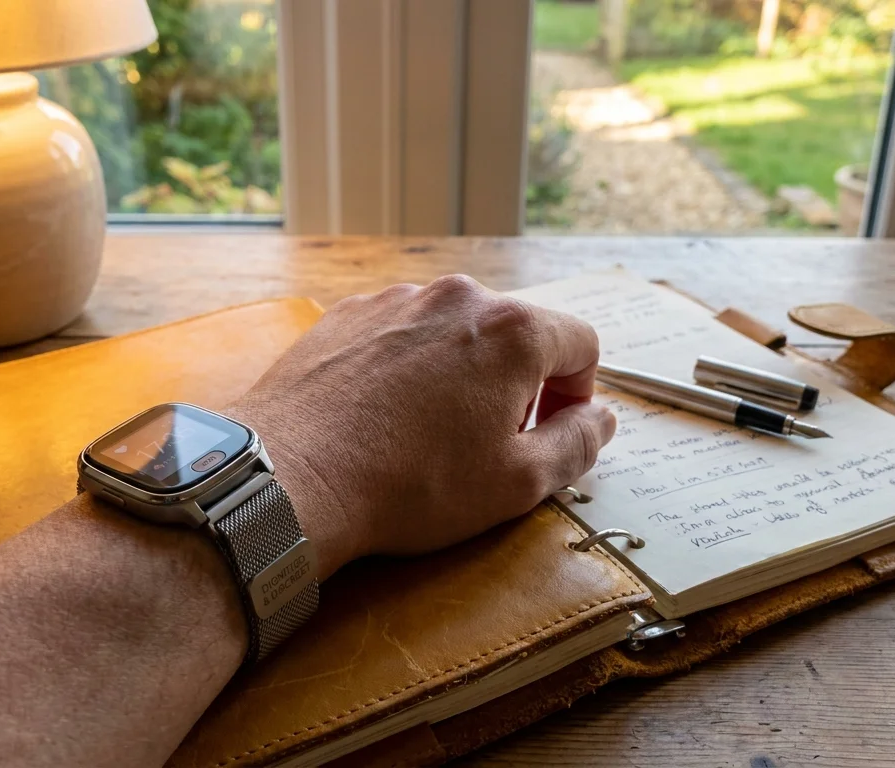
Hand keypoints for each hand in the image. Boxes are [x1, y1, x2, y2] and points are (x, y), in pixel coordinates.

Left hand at [227, 275, 616, 578]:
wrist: (293, 475)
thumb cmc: (410, 485)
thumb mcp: (517, 483)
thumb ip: (577, 444)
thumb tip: (602, 418)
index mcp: (513, 331)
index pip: (581, 343)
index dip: (577, 394)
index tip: (551, 432)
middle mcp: (457, 298)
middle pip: (515, 333)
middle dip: (517, 384)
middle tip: (490, 442)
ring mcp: (396, 301)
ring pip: (453, 332)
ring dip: (459, 374)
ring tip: (428, 434)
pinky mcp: (347, 315)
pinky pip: (399, 334)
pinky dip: (405, 368)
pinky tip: (382, 418)